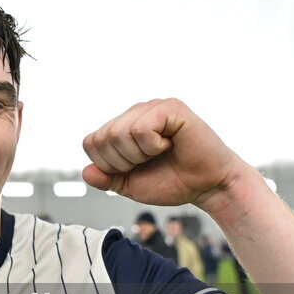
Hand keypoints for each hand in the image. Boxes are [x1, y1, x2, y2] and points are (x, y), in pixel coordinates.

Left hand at [81, 98, 247, 210]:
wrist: (207, 186)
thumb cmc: (173, 182)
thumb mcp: (131, 185)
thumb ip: (107, 179)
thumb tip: (85, 172)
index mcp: (123, 127)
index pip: (91, 142)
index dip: (107, 165)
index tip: (134, 169)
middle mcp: (135, 112)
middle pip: (102, 137)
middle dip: (123, 162)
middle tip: (149, 162)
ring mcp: (152, 107)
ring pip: (119, 133)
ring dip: (139, 155)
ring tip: (161, 152)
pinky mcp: (170, 108)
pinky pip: (141, 129)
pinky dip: (153, 146)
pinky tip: (170, 144)